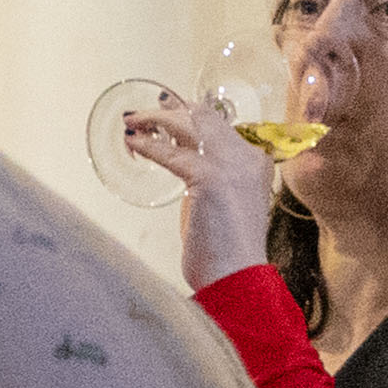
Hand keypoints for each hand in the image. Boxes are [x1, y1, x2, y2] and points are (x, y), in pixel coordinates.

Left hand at [124, 92, 281, 289]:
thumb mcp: (223, 205)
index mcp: (255, 162)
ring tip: (132, 122)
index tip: (166, 111)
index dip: (189, 114)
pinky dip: (148, 145)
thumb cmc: (227, 252)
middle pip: (203, 116)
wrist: (238, 277)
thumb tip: (179, 162)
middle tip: (142, 115)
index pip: (219, 124)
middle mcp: (246, 157)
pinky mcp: (209, 178)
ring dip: (154, 119)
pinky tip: (133, 143)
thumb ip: (209, 180)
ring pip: (188, 124)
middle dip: (169, 110)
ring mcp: (230, 165)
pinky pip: (170, 153)